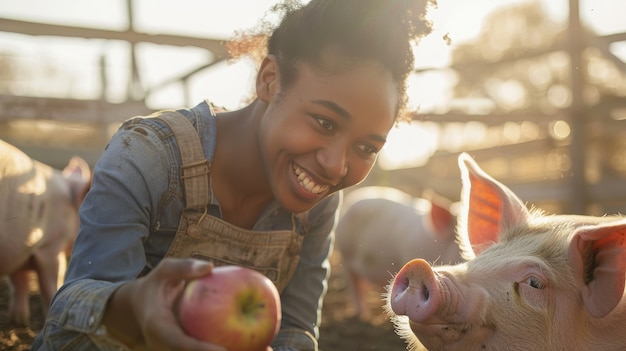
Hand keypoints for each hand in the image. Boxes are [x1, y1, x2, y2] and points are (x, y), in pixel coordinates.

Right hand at [104, 258, 226, 350]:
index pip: (180, 343)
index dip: (201, 349)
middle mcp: (164, 345)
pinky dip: (227, 349)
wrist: (139, 307)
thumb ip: (184, 267)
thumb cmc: (157, 285)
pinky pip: (204, 350)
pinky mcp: (183, 350)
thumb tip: (210, 267)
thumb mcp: (164, 270)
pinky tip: (257, 347)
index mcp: (158, 327)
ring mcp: (172, 350)